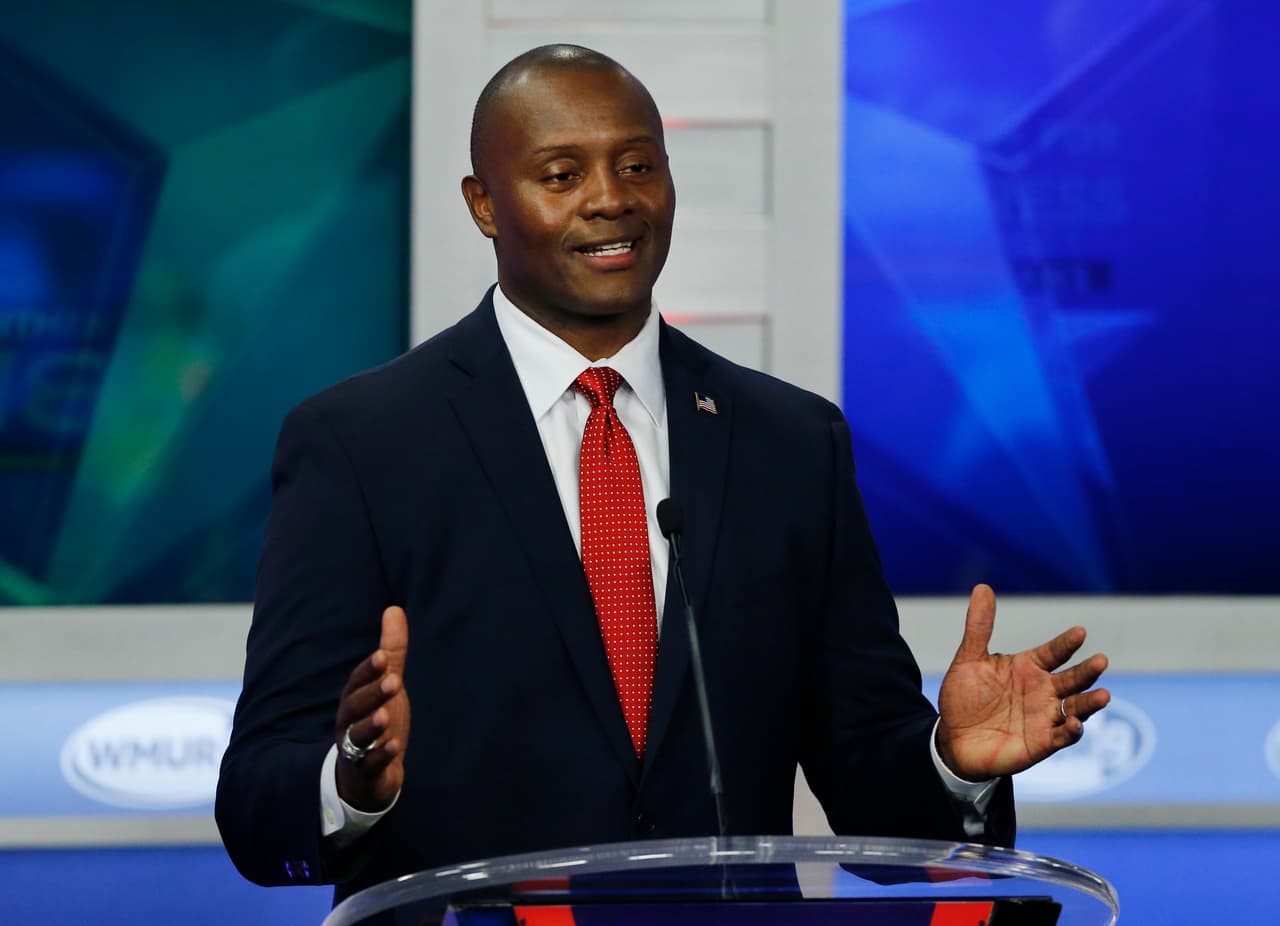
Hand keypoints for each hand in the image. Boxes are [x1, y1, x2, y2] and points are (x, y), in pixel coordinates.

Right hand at [334, 606, 410, 811]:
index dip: (369, 670)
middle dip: (373, 693)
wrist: (367, 775)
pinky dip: (381, 757)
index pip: (358, 681)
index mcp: (355, 698)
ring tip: (386, 716)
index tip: (383, 656)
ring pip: (358, 736)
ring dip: (372, 725)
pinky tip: (395, 748)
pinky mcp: (366, 772)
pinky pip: (370, 765)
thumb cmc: (378, 720)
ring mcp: (356, 748)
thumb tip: (394, 609)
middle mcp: (350, 721)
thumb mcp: (386, 684)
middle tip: (395, 681)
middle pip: (355, 706)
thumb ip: (392, 651)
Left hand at [936, 585, 1109, 781]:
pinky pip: (1063, 737)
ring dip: (1090, 702)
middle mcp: (1043, 691)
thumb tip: (982, 587)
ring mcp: (1045, 717)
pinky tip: (1075, 723)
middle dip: (1088, 671)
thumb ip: (979, 627)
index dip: (1067, 643)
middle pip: (1073, 679)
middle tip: (1101, 660)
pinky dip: (1071, 731)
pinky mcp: (1042, 743)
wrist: (953, 738)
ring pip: (1076, 707)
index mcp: (1028, 668)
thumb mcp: (969, 660)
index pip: (1054, 652)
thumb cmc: (964, 698)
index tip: (1080, 632)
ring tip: (1103, 695)